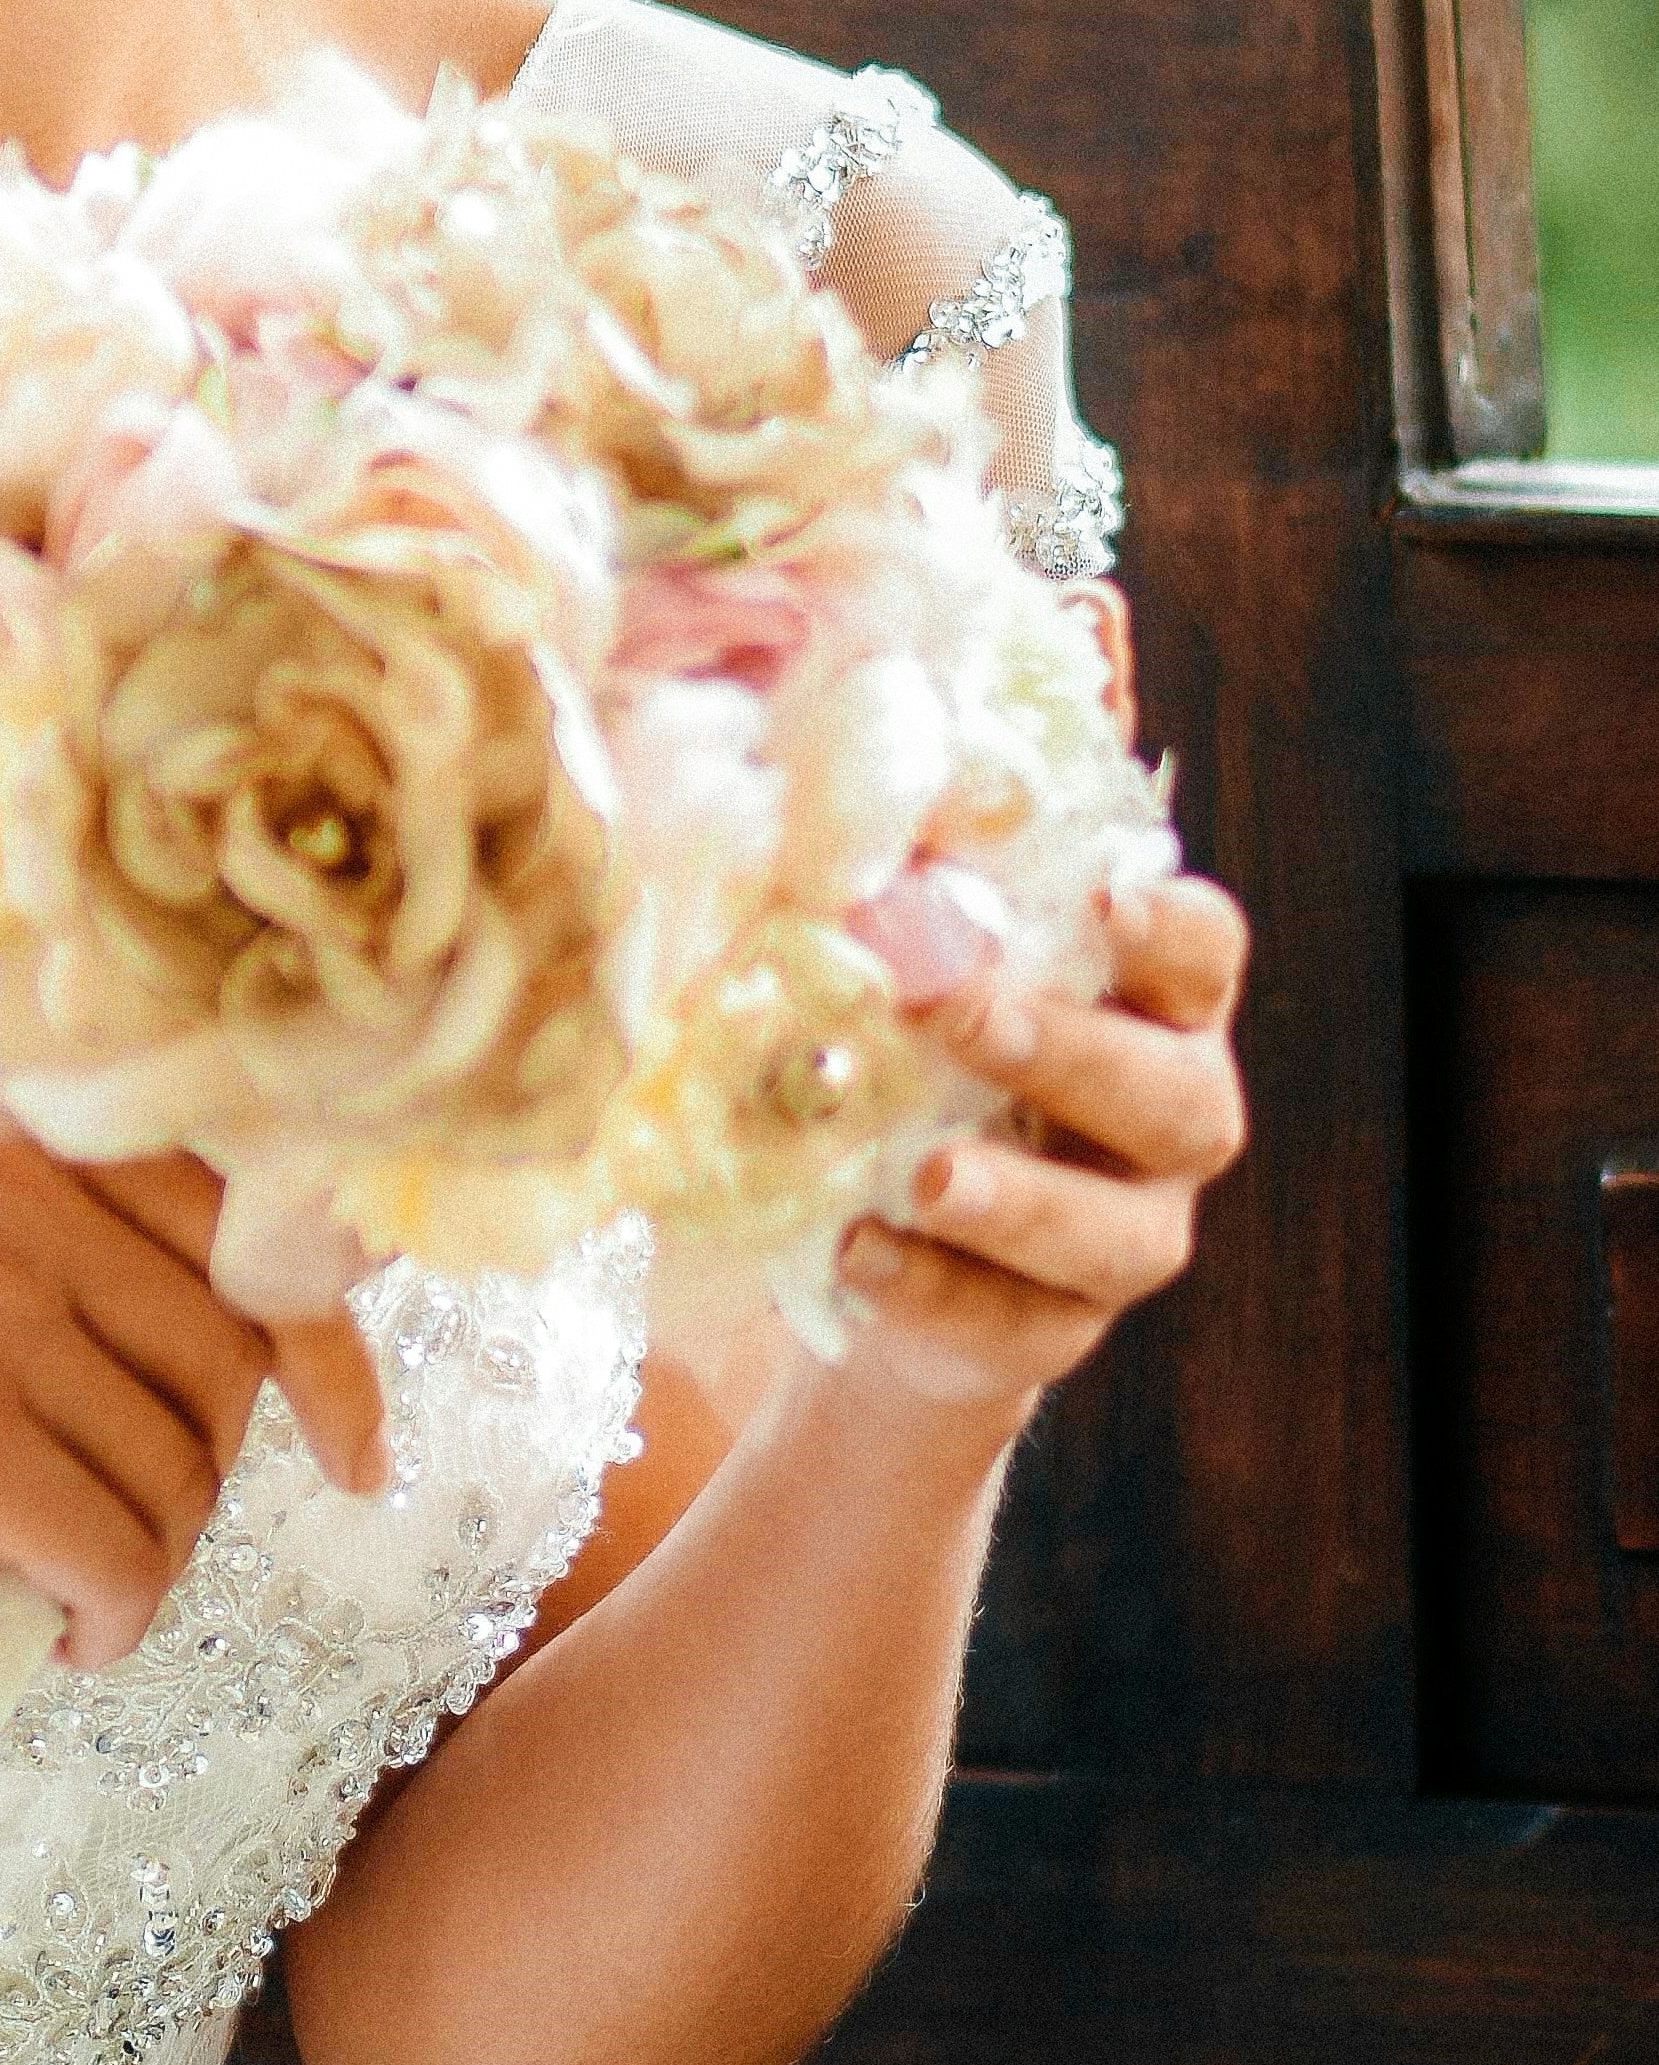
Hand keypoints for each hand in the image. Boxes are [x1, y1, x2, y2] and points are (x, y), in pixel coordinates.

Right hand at [0, 1100, 388, 1676]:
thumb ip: (129, 1247)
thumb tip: (342, 1281)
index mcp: (27, 1129)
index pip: (256, 1217)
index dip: (326, 1343)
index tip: (352, 1445)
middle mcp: (9, 1191)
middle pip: (232, 1362)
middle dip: (197, 1472)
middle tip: (96, 1514)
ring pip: (187, 1474)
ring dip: (145, 1558)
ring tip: (48, 1566)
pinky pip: (128, 1563)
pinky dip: (107, 1625)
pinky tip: (43, 1628)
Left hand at [833, 864, 1249, 1419]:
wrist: (869, 1232)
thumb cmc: (904, 1043)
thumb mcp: (904, 948)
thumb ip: (920, 857)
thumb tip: (882, 738)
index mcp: (1143, 1003)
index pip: (1203, 952)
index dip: (1170, 927)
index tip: (1106, 899)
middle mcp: (1162, 1118)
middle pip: (1177, 1096)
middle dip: (1072, 1054)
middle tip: (962, 1018)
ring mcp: (1122, 1232)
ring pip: (1116, 1231)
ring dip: (1018, 1198)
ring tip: (926, 1174)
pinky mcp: (1052, 1326)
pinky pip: (1016, 1320)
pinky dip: (934, 1285)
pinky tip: (861, 1248)